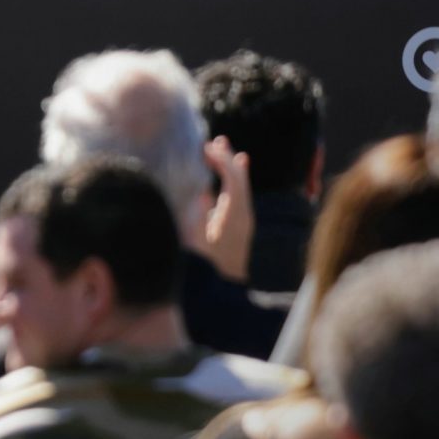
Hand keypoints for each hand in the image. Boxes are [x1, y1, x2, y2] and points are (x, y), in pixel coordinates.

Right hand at [199, 136, 254, 283]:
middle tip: (216, 140)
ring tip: (224, 147)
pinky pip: (235, 198)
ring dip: (228, 168)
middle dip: (227, 158)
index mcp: (235, 215)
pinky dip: (229, 183)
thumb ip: (197, 215)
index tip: (204, 147)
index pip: (233, 178)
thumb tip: (201, 192)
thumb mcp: (196, 241)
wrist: (225, 297)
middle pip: (239, 180)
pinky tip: (220, 178)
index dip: (220, 160)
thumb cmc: (207, 270)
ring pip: (237, 188)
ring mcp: (240, 223)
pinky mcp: (235, 230)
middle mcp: (242, 217)